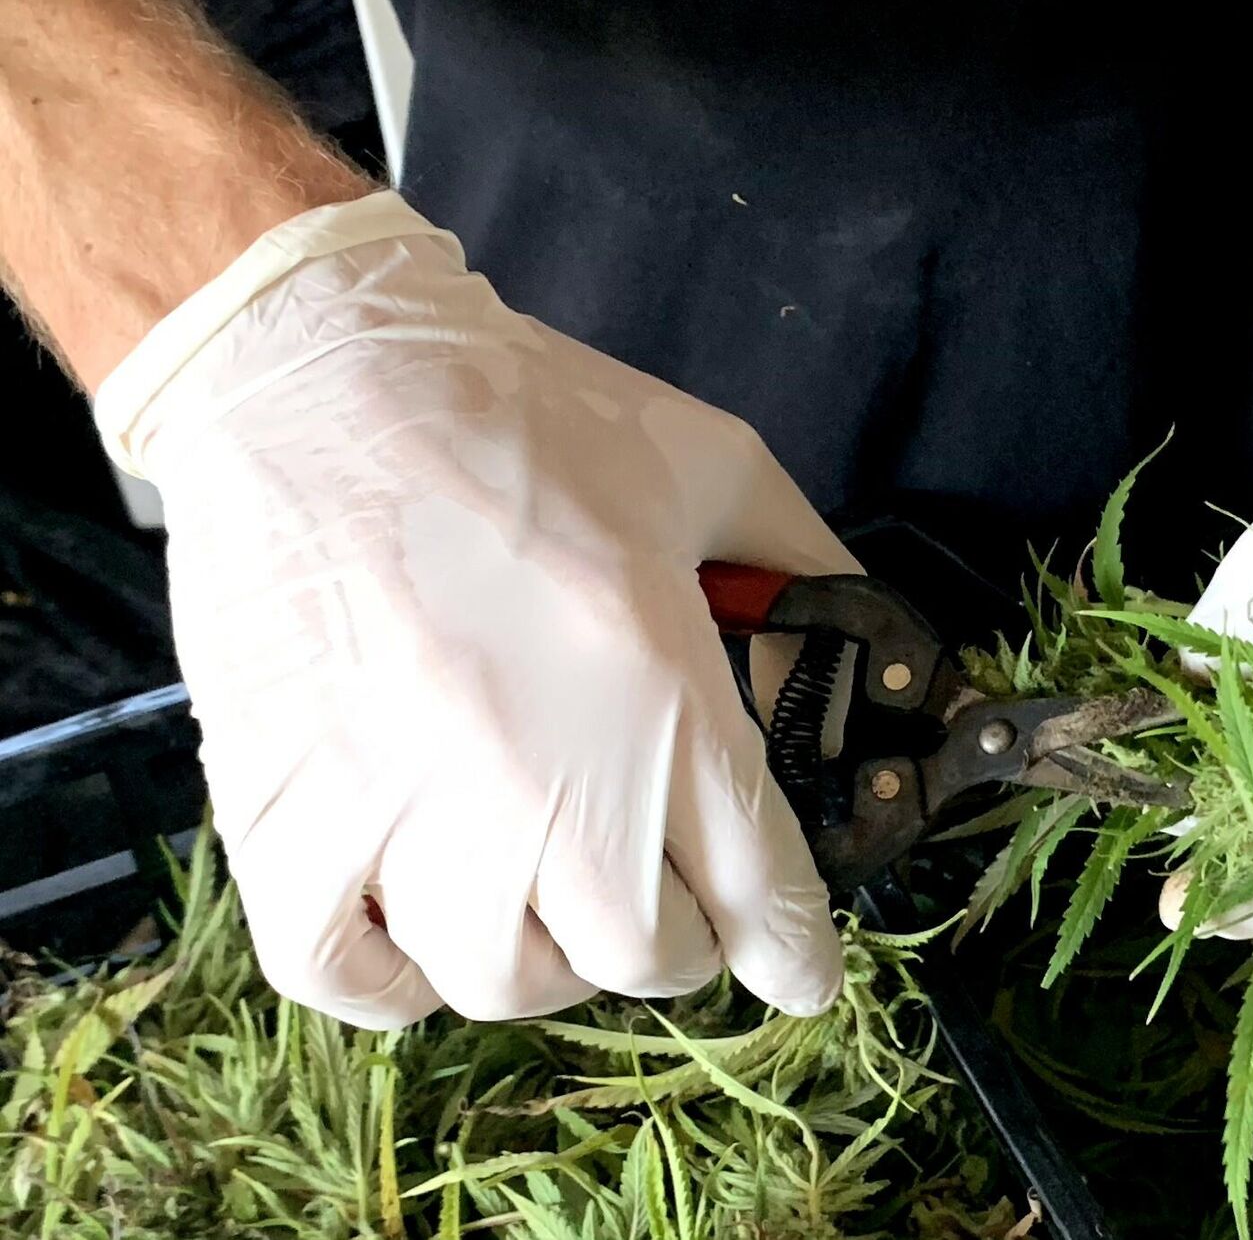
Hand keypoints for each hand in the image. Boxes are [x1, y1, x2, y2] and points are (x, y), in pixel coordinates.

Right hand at [95, 193, 856, 1027]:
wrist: (316, 371)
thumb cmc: (519, 413)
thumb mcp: (712, 467)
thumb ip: (808, 576)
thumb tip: (865, 666)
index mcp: (658, 692)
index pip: (760, 888)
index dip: (797, 952)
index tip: (804, 976)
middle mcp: (540, 781)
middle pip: (643, 955)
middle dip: (677, 937)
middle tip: (664, 888)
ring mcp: (402, 813)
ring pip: (506, 980)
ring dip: (548, 954)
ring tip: (546, 892)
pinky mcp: (286, 821)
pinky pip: (350, 978)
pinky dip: (399, 980)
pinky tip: (426, 927)